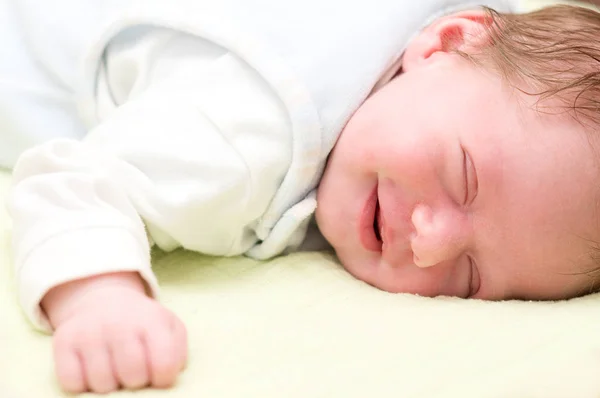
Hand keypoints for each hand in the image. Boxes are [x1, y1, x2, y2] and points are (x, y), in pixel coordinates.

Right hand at [42, 273, 186, 393]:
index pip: (163, 365)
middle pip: (133, 377)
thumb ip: (177, 352)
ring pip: (102, 384)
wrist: (103, 300)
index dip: (163, 378)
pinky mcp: (63, 342)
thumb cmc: (142, 323)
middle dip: (136, 381)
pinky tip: (92, 369)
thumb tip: (167, 377)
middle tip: (134, 370)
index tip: (158, 374)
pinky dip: (82, 384)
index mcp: (151, 320)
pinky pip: (72, 384)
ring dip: (110, 384)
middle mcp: (119, 322)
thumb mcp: (169, 328)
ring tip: (114, 368)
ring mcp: (89, 331)